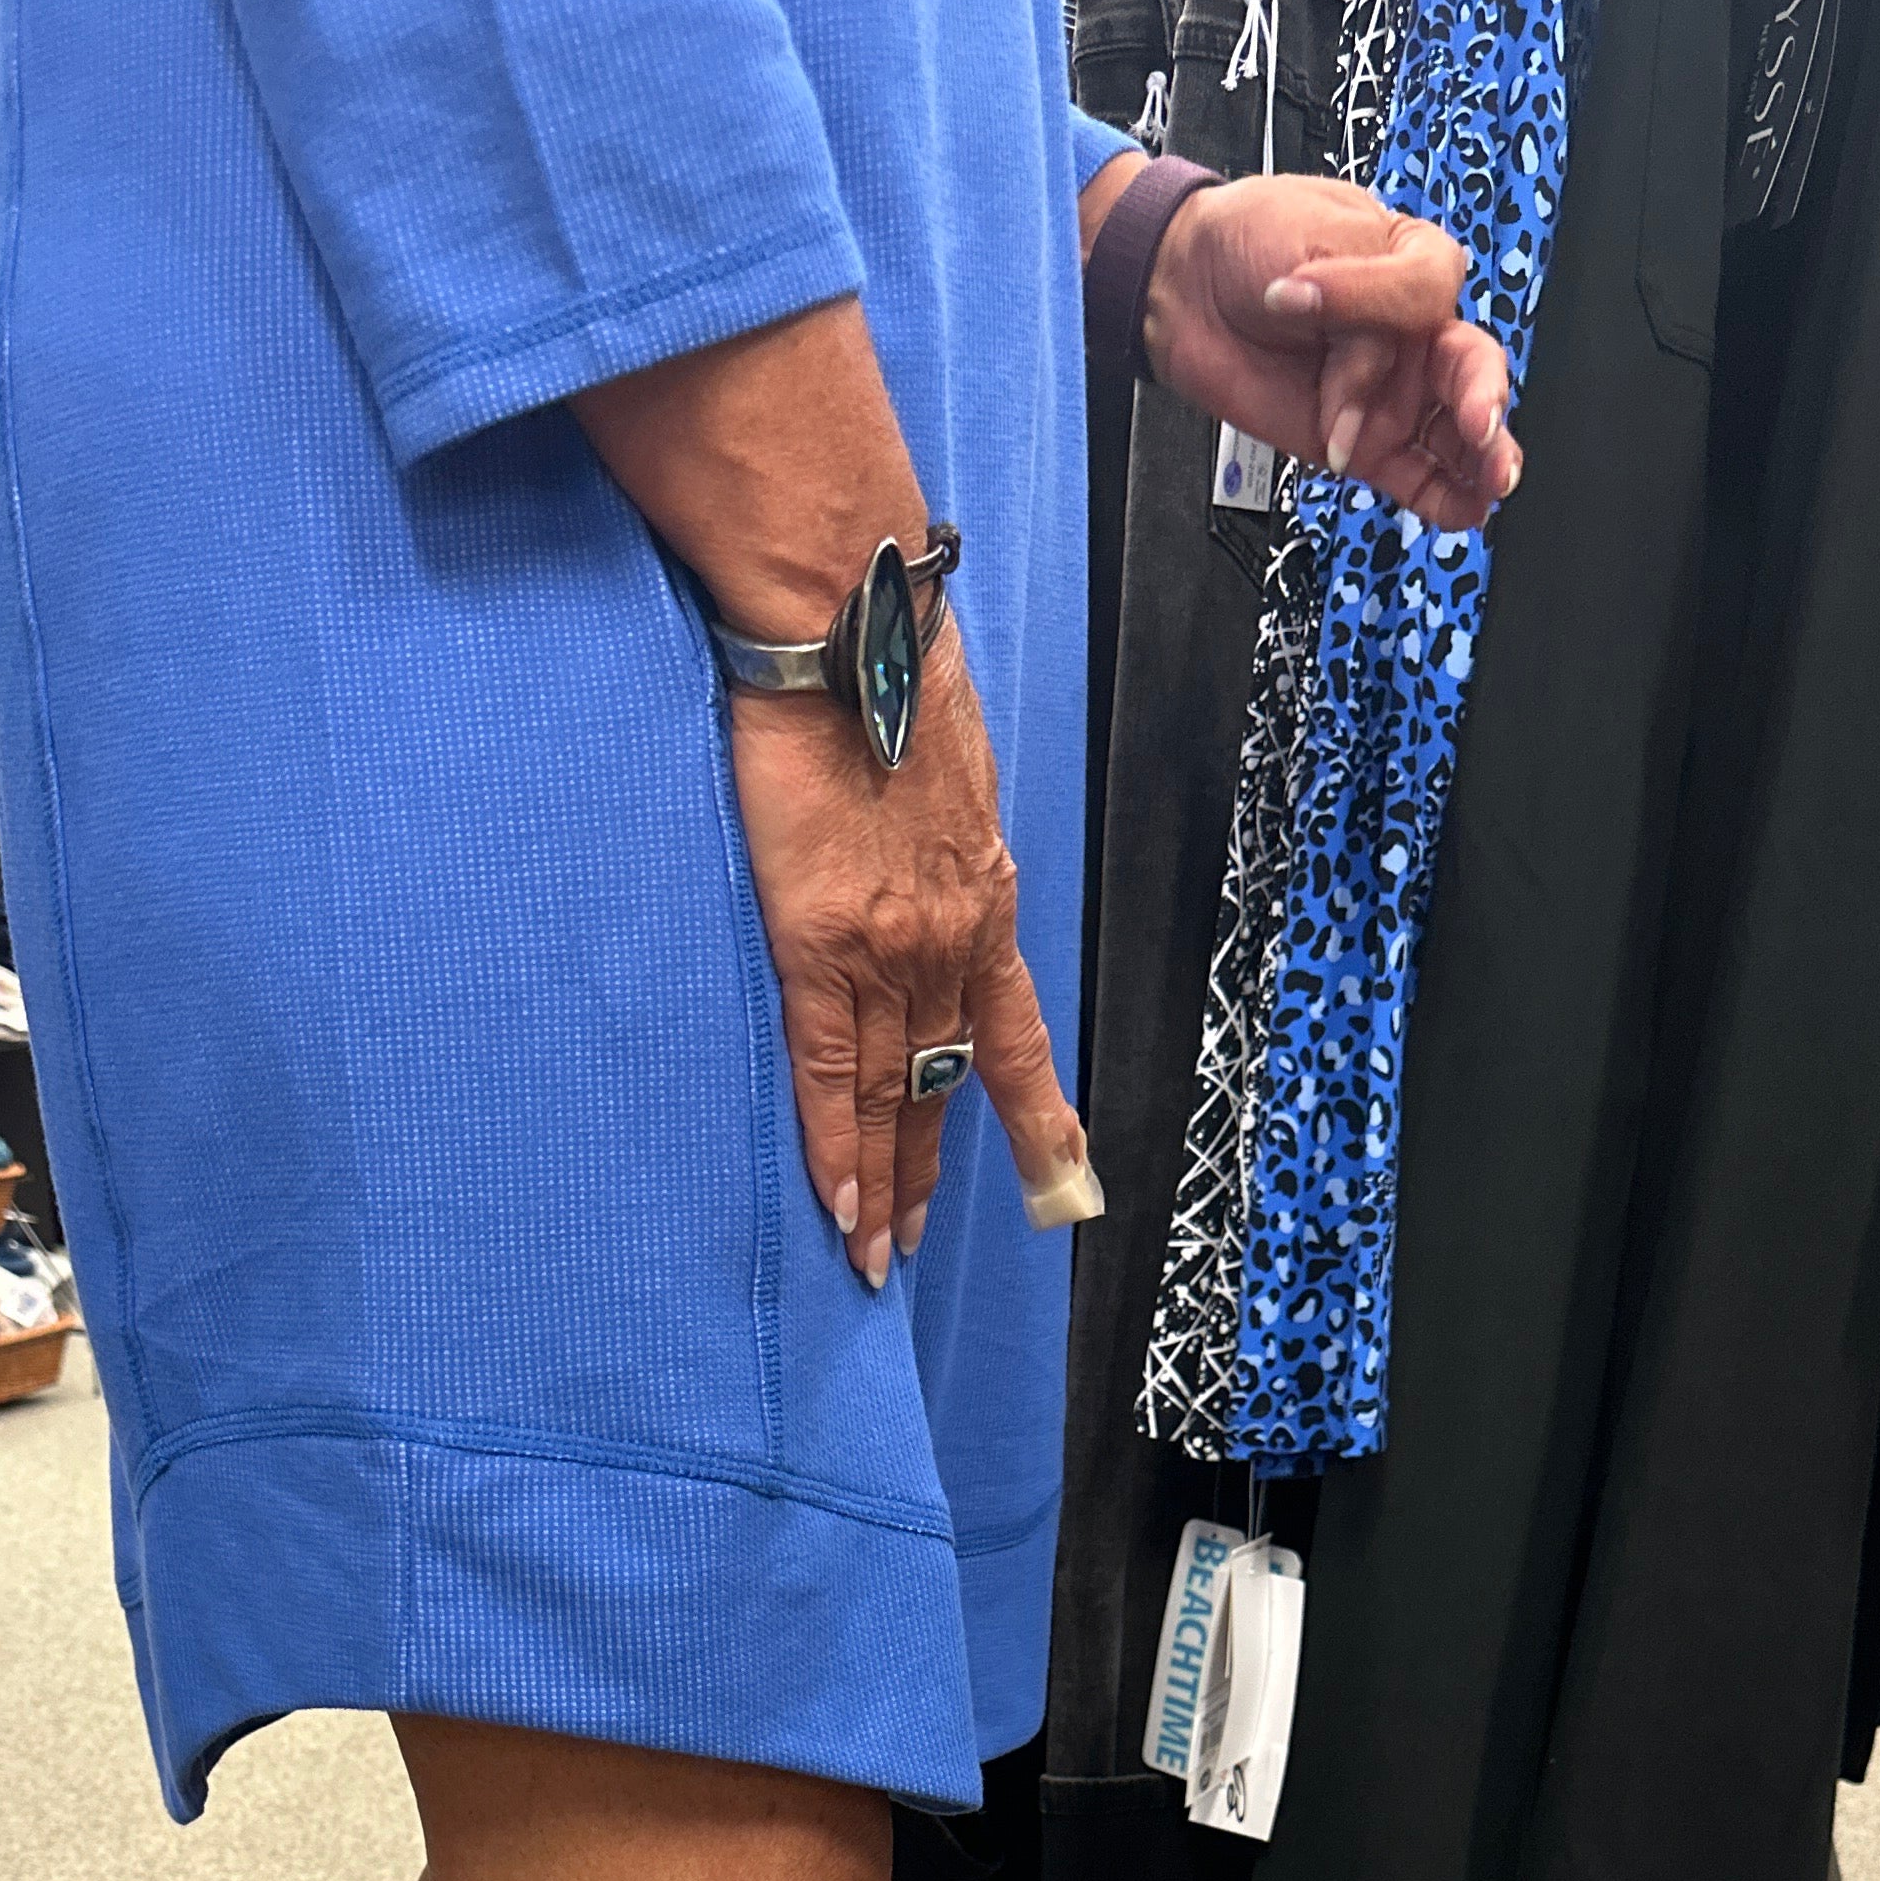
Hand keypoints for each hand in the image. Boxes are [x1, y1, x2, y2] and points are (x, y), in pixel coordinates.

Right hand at [725, 629, 1090, 1288]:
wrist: (845, 629)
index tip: (1058, 1174)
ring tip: (870, 1252)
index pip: (1010, 1032)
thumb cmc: (887, 674)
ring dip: (882, 1182)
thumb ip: (938, 845)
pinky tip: (841, 1201)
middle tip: (915, 1246)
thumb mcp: (947, 774)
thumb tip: (918, 866)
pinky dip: (837, 1143)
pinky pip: (830, 1071)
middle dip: (933, 1171)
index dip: (1034, 1113)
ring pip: (890, 1093)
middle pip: (943, 1081)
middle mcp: (951, 939)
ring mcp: (889, 950)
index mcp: (984, 899)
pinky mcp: (821, 943)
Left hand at [1145, 176, 1520, 528]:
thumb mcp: (1321, 233)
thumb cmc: (1255, 240)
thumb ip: (1364, 301)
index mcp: (1413, 270)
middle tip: (1481, 429)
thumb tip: (1364, 382)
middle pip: (1469, 373)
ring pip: (1453, 434)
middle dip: (1485, 404)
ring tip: (1493, 482)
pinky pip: (1416, 479)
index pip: (1435, 291)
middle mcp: (1410, 338)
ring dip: (1481, 460)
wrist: (1187, 287)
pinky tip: (1467, 510)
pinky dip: (1444, 498)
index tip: (1344, 312)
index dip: (1397, 307)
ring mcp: (1387, 397)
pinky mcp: (1360, 447)